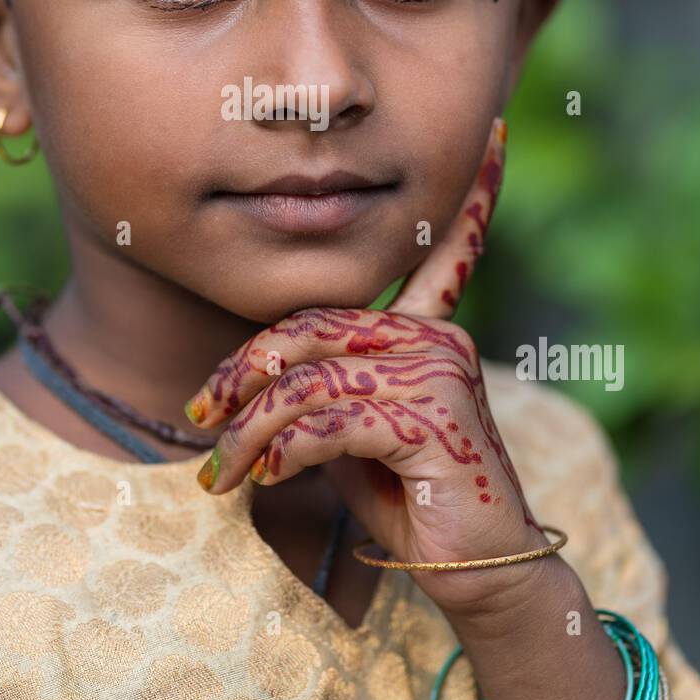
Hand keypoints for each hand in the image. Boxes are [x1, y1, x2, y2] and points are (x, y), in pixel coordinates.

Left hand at [183, 117, 550, 615]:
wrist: (474, 569)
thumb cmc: (409, 497)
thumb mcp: (352, 430)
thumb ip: (322, 386)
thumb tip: (254, 385)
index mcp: (426, 327)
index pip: (444, 249)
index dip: (474, 193)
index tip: (496, 130)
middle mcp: (435, 335)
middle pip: (311, 325)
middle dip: (243, 372)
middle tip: (202, 416)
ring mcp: (436, 370)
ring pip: (307, 379)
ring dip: (248, 432)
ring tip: (221, 473)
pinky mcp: (429, 415)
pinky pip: (325, 420)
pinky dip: (281, 452)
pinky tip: (265, 480)